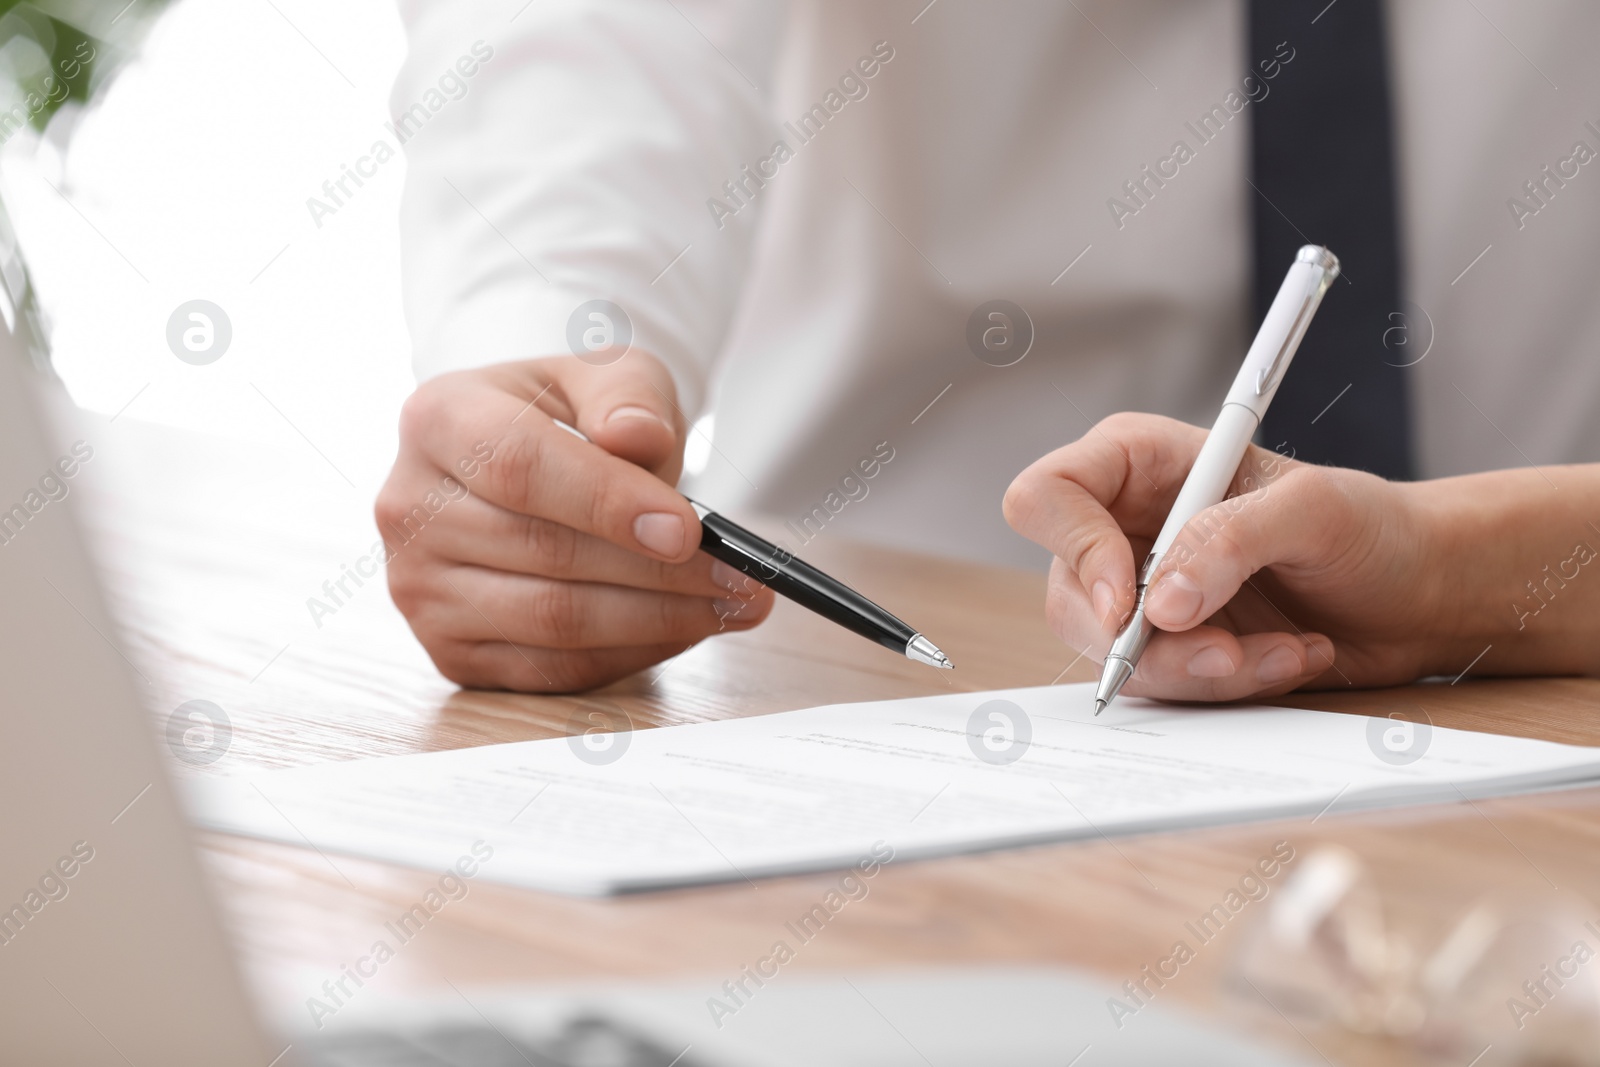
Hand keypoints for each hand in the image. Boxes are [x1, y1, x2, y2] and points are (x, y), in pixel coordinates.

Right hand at [376, 354, 773, 691]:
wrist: (520, 459)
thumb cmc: (567, 414)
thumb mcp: (604, 373)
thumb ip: (625, 394)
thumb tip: (636, 438)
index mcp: (437, 420)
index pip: (520, 469)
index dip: (607, 503)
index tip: (689, 530)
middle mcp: (408, 508)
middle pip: (546, 555)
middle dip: (661, 574)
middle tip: (745, 579)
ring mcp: (420, 588)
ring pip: (553, 623)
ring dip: (659, 622)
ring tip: (733, 605)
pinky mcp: (450, 651)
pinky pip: (553, 671)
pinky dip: (631, 654)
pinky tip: (684, 629)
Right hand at [1003, 413, 1459, 701]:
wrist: (1415, 592)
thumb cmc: (1368, 526)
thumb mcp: (1311, 510)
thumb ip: (1228, 541)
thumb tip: (1160, 603)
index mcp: (1135, 463)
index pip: (1047, 498)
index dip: (1074, 551)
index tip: (1132, 603)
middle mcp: (1122, 527)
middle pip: (1069, 594)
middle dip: (1147, 640)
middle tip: (1224, 650)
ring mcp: (1140, 594)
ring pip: (1112, 655)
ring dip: (1202, 669)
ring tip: (1285, 649)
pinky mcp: (1168, 647)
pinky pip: (1161, 686)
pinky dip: (1227, 686)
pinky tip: (1289, 657)